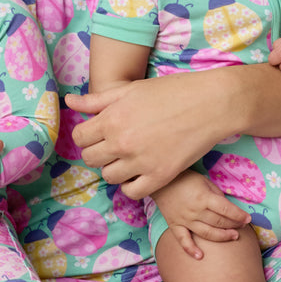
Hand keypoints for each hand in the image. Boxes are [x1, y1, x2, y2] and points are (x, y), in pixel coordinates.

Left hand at [67, 70, 234, 198]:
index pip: (80, 138)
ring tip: (128, 158)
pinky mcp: (160, 176)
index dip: (87, 136)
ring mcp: (141, 161)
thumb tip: (69, 101)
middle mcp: (122, 142)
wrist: (211, 104)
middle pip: (91, 159)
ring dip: (115, 168)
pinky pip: (132, 192)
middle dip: (98, 152)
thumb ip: (97, 100)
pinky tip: (140, 172)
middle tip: (113, 145)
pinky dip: (132, 184)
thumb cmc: (172, 91)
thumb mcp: (131, 89)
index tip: (99, 133)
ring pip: (109, 177)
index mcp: (112, 118)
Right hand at [151, 170, 249, 257]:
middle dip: (234, 225)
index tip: (248, 219)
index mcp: (204, 198)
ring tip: (233, 236)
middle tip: (243, 226)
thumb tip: (228, 209)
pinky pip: (183, 240)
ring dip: (222, 236)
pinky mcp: (175, 225)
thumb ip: (217, 195)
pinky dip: (191, 249)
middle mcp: (196, 211)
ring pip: (206, 233)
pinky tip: (200, 256)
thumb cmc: (186, 179)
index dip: (239, 215)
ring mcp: (185, 220)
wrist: (161, 181)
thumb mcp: (205, 181)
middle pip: (219, 222)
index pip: (226, 210)